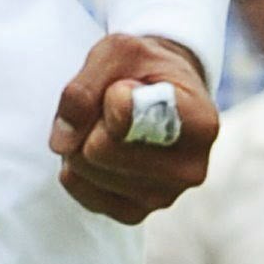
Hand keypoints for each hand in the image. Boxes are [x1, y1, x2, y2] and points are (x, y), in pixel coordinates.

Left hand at [47, 32, 216, 222]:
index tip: (128, 85)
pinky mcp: (135, 213)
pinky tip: (99, 149)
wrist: (160, 90)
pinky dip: (77, 165)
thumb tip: (63, 142)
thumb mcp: (118, 50)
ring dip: (81, 140)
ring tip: (107, 125)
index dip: (111, 94)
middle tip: (110, 106)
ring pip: (84, 170)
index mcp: (200, 124)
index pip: (126, 118)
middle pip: (98, 150)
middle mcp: (190, 170)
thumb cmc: (143, 68)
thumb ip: (85, 86)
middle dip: (90, 120)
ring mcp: (163, 197)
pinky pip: (79, 189)